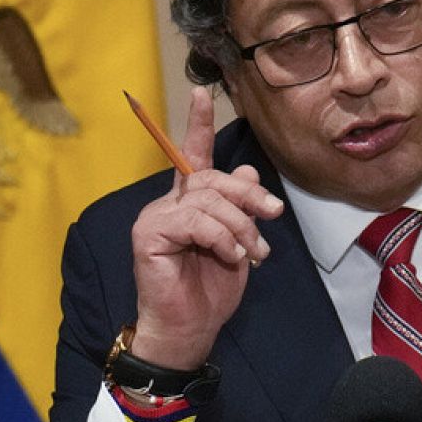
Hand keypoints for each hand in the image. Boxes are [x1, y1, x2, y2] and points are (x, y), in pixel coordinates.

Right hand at [130, 86, 283, 368]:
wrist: (190, 329)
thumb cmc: (211, 290)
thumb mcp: (238, 243)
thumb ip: (240, 209)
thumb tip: (246, 171)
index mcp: (189, 202)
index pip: (193, 155)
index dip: (199, 124)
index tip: (204, 92)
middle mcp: (169, 203)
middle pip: (212, 177)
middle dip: (248, 195)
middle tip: (272, 216)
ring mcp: (156, 216)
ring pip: (208, 199)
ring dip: (240, 225)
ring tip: (252, 252)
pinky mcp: (150, 233)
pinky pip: (195, 220)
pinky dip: (220, 237)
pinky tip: (230, 255)